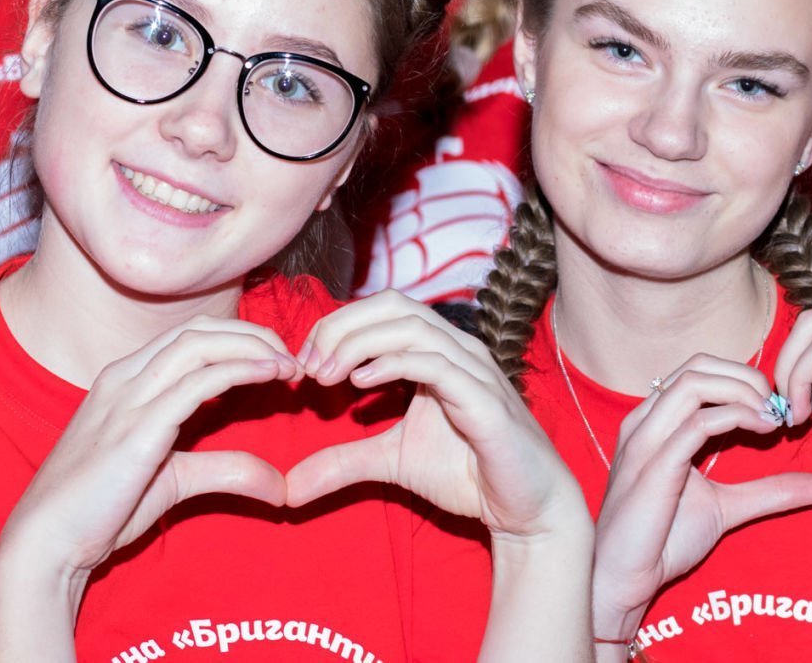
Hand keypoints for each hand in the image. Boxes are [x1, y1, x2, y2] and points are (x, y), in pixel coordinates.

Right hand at [0, 317, 297, 590]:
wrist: (47, 543)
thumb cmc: (100, 511)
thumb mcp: (175, 479)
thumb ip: (226, 470)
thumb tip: (281, 486)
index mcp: (124, 379)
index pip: (190, 335)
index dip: (239, 338)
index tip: (278, 359)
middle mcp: (123, 377)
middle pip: (199, 330)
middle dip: (253, 335)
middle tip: (293, 358)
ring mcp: (127, 398)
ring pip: (200, 345)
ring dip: (253, 347)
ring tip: (288, 365)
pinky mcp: (137, 426)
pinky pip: (197, 381)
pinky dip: (240, 369)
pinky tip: (269, 374)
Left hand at [287, 292, 583, 541]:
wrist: (523, 507)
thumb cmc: (467, 473)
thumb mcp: (390, 462)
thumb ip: (343, 462)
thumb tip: (288, 486)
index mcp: (437, 351)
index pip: (382, 309)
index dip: (337, 325)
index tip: (303, 363)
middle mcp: (457, 349)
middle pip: (392, 305)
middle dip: (341, 327)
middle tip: (307, 365)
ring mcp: (473, 370)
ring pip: (411, 326)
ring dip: (359, 343)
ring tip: (326, 375)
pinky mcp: (484, 400)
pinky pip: (436, 364)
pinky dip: (393, 364)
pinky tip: (360, 382)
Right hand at [590, 355, 811, 640]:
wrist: (624, 579)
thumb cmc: (664, 540)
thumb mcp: (729, 507)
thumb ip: (770, 491)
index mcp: (656, 422)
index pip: (700, 371)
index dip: (743, 378)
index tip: (778, 408)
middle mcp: (646, 420)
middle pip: (698, 365)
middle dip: (747, 376)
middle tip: (780, 407)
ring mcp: (646, 438)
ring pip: (695, 381)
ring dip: (743, 390)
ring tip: (772, 417)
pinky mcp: (654, 463)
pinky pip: (697, 421)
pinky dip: (736, 415)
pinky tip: (760, 429)